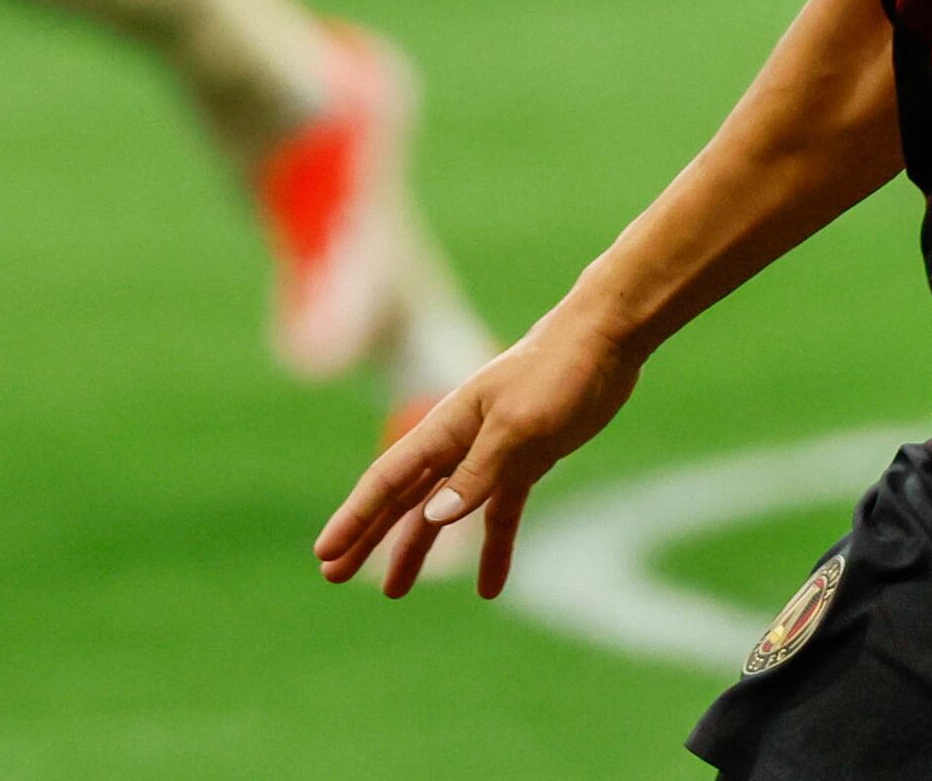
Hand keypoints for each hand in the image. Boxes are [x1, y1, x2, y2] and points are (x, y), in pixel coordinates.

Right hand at [316, 304, 639, 599]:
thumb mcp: (519, 423)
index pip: (388, 480)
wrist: (606, 340)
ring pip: (444, 512)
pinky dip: (493, 548)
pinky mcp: (527, 462)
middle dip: (369, 537)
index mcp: (447, 427)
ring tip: (395, 591)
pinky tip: (490, 587)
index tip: (324, 553)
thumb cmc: (558, 370)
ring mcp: (493, 454)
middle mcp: (462, 443)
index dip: (355, 518)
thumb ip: (480, 469)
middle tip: (334, 576)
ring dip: (417, 549)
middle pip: (404, 499)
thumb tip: (435, 518)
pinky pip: (501, 515)